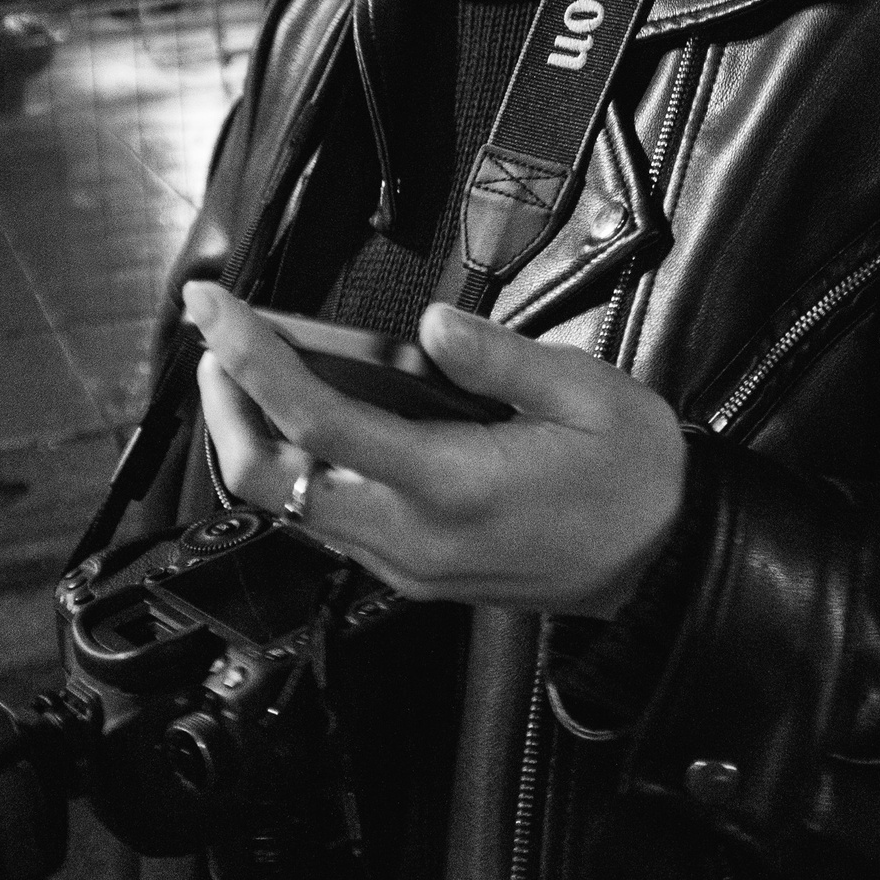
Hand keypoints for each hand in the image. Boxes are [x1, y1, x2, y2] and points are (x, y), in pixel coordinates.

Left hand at [186, 282, 687, 617]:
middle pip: (268, 481)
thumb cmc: (633, 477)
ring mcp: (406, 563)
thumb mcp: (584, 392)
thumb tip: (432, 325)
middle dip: (225, 403)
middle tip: (219, 337)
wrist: (664, 563)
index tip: (215, 307)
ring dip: (253, 435)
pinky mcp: (411, 572)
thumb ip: (498, 357)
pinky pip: (325, 521)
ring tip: (251, 366)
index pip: (316, 419)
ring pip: (286, 508)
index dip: (251, 356)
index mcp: (452, 482)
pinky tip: (309, 416)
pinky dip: (294, 463)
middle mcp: (412, 534)